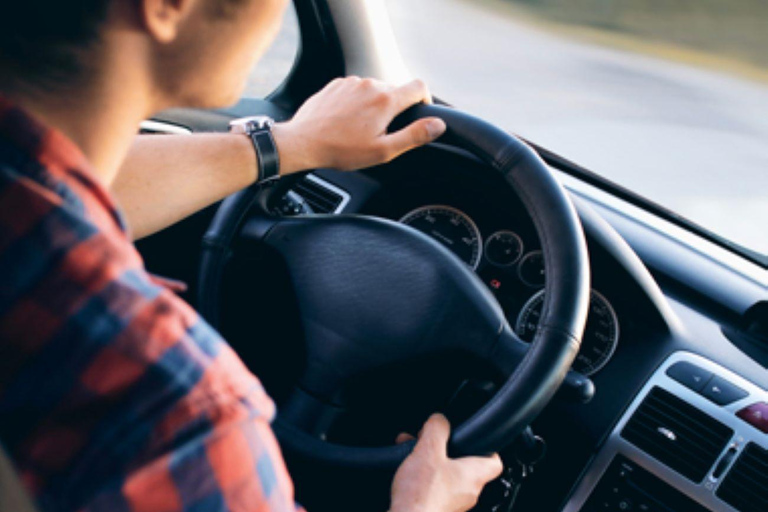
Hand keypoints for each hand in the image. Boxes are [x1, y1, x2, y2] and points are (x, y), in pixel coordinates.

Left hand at [272, 77, 446, 173]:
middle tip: (381, 133)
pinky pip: (355, 90)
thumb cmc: (341, 150)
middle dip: (394, 109)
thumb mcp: (383, 150)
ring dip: (374, 106)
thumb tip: (438, 125)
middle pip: (395, 90)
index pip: (419, 87)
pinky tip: (346, 122)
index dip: (425, 100)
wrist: (302, 142)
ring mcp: (351, 82)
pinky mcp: (336, 84)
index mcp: (386, 100)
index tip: (419, 113)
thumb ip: (414, 136)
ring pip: (374, 90)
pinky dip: (357, 103)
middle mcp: (370, 84)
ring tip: (360, 129)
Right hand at [390, 414, 503, 511]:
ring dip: (431, 461)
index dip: (487, 447)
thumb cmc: (422, 494)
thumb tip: (440, 419)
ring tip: (413, 453)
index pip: (494, 462)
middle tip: (432, 441)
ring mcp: (453, 503)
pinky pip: (434, 488)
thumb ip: (437, 429)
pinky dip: (423, 476)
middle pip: (465, 465)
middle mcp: (468, 492)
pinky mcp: (437, 509)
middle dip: (446, 450)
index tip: (476, 438)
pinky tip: (407, 471)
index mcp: (474, 475)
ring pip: (446, 475)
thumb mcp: (428, 450)